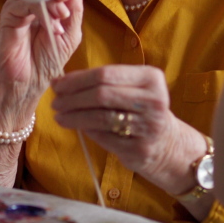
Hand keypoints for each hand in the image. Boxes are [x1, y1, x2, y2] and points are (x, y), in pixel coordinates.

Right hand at [0, 0, 82, 120]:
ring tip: (62, 16)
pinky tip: (52, 26)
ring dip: (52, 0)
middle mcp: (32, 2)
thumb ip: (75, 8)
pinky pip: (24, 2)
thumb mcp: (70, 33)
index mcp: (47, 4)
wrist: (29, 83)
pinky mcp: (9, 15)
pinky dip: (40, 10)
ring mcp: (19, 7)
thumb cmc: (48, 60)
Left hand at [52, 64, 207, 196]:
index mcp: (151, 78)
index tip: (58, 84)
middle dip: (73, 98)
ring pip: (101, 117)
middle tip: (55, 102)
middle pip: (102, 95)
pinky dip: (87, 130)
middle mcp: (153, 100)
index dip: (77, 79)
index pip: (106, 74)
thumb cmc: (142, 110)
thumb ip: (105, 82)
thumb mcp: (134, 89)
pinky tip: (77, 127)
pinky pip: (104, 137)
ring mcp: (148, 126)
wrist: (168, 144)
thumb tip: (61, 82)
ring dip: (74, 116)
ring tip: (59, 116)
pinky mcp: (140, 149)